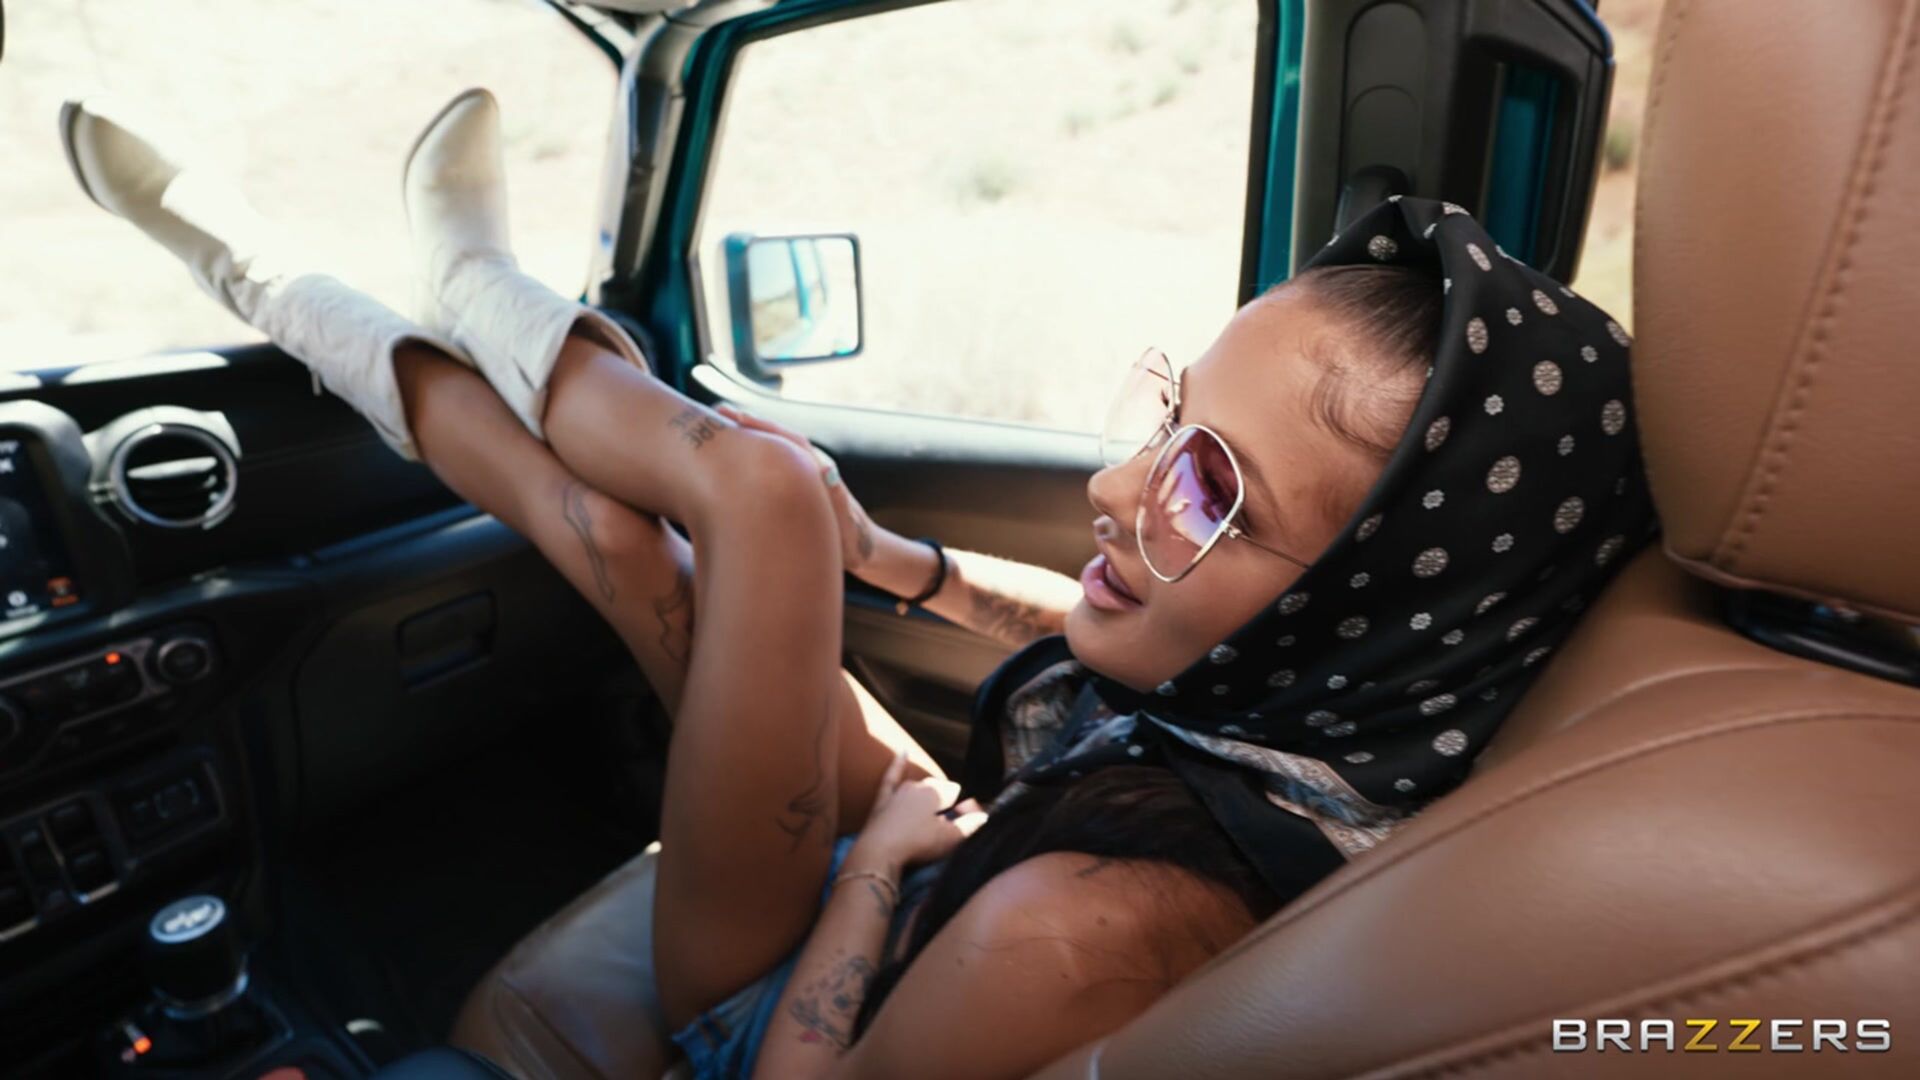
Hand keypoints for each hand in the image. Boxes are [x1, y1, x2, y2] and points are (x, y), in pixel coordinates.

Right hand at [715, 404, 881, 572]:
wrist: (862, 551)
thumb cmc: (852, 543)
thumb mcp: (846, 526)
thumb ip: (838, 501)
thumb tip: (828, 470)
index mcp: (820, 472)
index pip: (789, 440)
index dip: (762, 427)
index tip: (735, 418)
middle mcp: (812, 468)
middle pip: (778, 437)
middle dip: (749, 423)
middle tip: (718, 412)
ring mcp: (803, 476)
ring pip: (773, 449)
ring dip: (749, 436)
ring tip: (720, 425)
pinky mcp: (797, 487)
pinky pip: (771, 464)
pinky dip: (754, 453)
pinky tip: (734, 454)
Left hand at [848, 750, 987, 875]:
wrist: (879, 851)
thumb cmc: (918, 843)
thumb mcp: (949, 838)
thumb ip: (969, 825)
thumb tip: (986, 816)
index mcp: (935, 793)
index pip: (953, 791)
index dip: (960, 804)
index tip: (962, 817)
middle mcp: (918, 787)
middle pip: (936, 787)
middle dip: (944, 797)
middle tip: (948, 814)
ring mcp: (898, 791)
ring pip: (917, 784)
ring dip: (927, 789)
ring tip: (932, 804)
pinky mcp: (882, 800)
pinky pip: (891, 776)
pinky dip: (897, 764)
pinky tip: (903, 752)